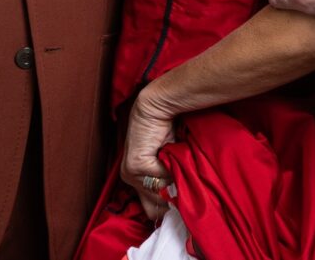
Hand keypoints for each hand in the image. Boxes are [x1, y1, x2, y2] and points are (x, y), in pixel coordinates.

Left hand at [119, 89, 175, 221]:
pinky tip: (172, 150)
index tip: (184, 200)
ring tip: (178, 160)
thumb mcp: (170, 160)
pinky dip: (172, 169)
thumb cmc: (168, 129)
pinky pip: (162, 179)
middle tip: (183, 179)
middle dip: (173, 197)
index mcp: (135, 178)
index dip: (170, 206)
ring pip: (161, 194)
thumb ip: (172, 180)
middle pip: (156, 207)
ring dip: (174, 181)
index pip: (152, 209)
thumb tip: (184, 204)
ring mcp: (130, 173)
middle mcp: (129, 178)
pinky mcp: (136, 165)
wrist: (158, 104)